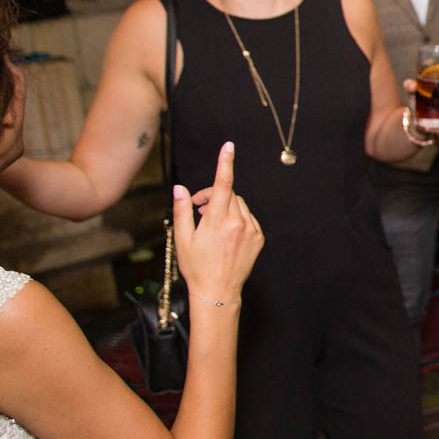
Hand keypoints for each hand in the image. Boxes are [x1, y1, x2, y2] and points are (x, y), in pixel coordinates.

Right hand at [177, 142, 263, 302]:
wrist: (218, 291)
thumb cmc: (196, 267)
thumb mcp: (182, 238)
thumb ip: (182, 211)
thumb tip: (180, 189)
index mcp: (218, 221)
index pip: (223, 184)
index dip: (225, 163)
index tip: (229, 146)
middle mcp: (239, 223)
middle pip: (228, 194)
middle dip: (213, 196)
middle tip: (198, 209)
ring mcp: (251, 231)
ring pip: (239, 205)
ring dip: (225, 207)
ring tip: (210, 224)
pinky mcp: (259, 238)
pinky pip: (248, 218)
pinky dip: (237, 219)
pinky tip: (225, 234)